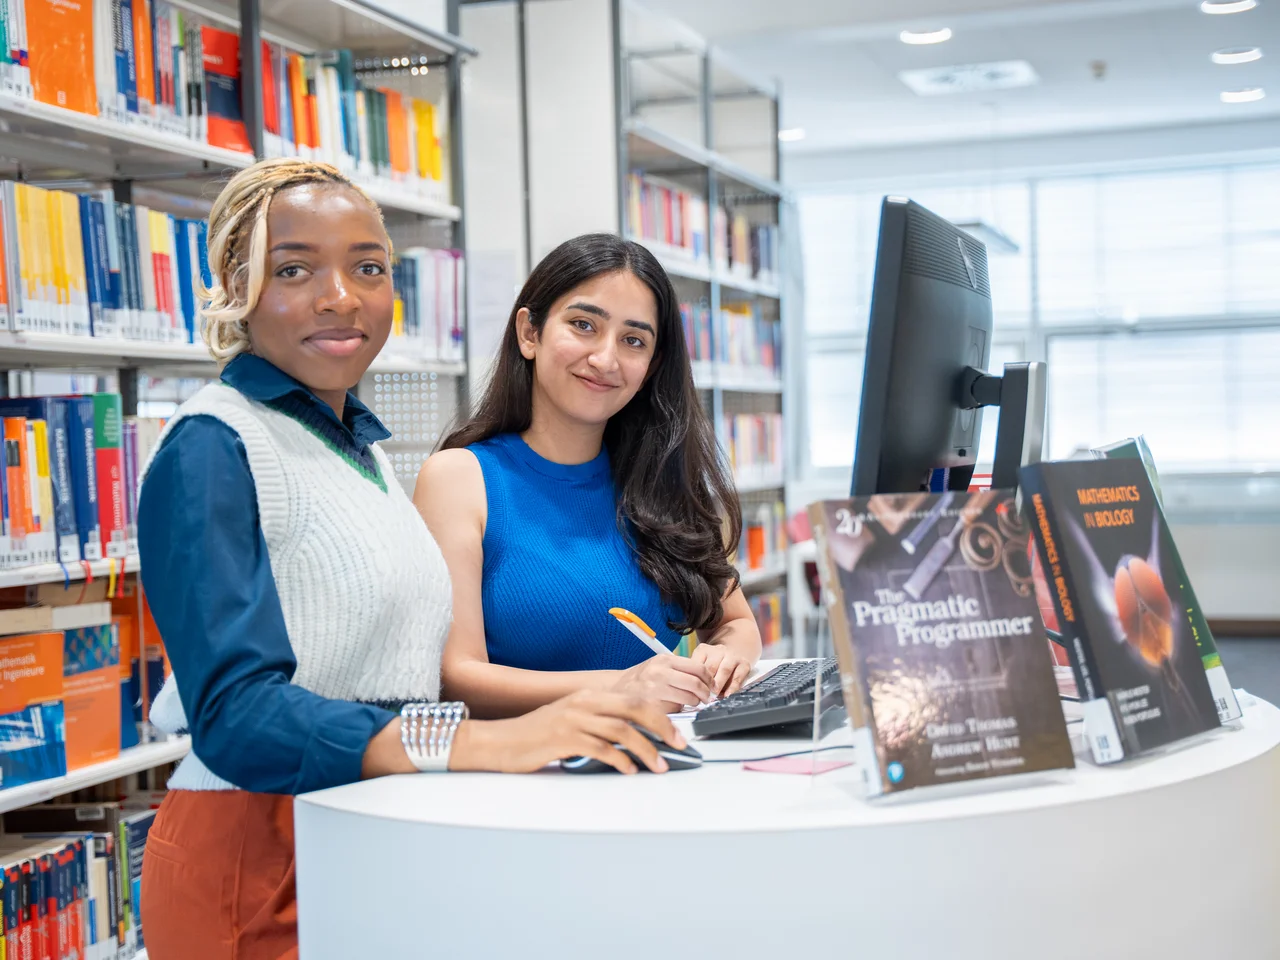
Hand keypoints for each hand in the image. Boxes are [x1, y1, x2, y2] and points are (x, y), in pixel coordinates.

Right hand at [449, 690, 685, 774]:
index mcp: (588, 696)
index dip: (661, 716)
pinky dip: (620, 761)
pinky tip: (629, 770)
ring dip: (646, 749)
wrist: (500, 742)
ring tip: (659, 765)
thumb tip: (634, 740)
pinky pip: (601, 749)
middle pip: (635, 709)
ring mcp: (573, 719)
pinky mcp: (564, 739)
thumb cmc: (536, 736)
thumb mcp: (571, 722)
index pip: (635, 699)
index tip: (677, 735)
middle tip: (678, 746)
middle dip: (662, 728)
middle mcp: (583, 702)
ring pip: (622, 730)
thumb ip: (599, 725)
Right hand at [612, 654, 713, 711]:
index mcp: (664, 660)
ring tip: (690, 703)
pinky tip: (674, 708)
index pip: (698, 668)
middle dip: (706, 694)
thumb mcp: (658, 665)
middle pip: (696, 684)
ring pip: (689, 699)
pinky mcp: (652, 707)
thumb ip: (680, 669)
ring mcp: (655, 690)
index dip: (710, 679)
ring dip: (694, 704)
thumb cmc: (640, 679)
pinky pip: (676, 711)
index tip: (712, 686)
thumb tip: (706, 679)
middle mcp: (659, 673)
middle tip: (706, 698)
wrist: (615, 690)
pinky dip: (679, 711)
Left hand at [690, 644, 752, 698]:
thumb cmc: (713, 666)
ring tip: (713, 696)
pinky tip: (727, 696)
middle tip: (702, 696)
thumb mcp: (701, 665)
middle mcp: (718, 650)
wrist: (735, 653)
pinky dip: (732, 688)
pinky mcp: (744, 664)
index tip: (692, 690)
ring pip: (725, 670)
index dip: (694, 678)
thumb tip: (691, 692)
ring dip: (718, 684)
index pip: (696, 663)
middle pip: (711, 666)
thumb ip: (696, 675)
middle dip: (706, 683)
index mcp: (703, 650)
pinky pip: (738, 677)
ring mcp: (732, 656)